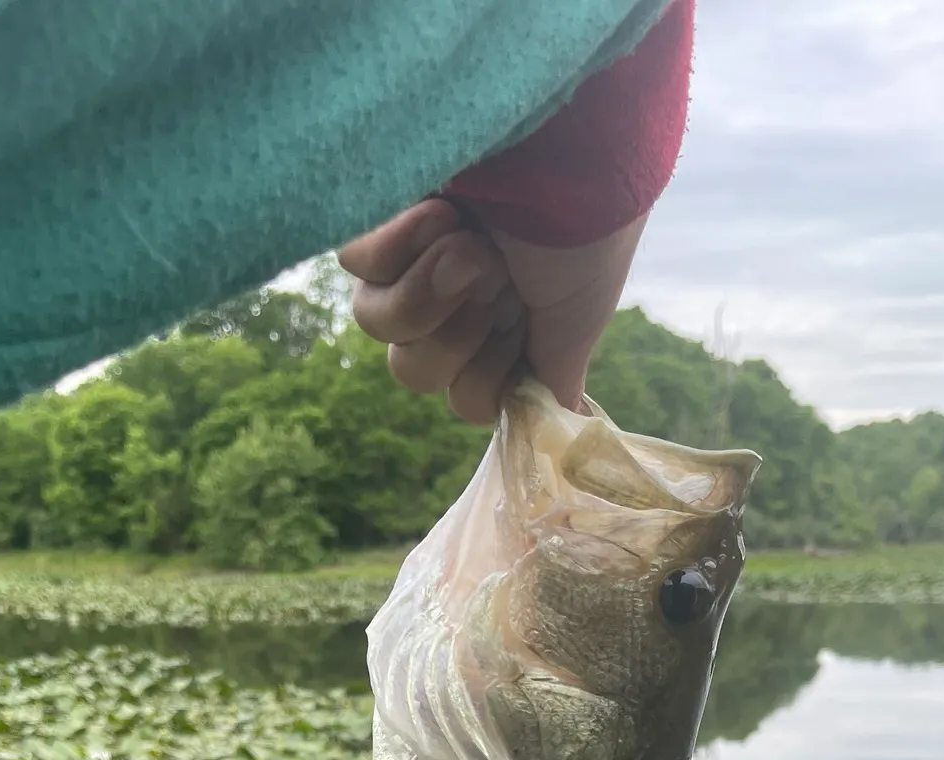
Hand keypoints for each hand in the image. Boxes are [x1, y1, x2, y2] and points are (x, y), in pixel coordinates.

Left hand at [338, 198, 646, 424]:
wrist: (572, 149)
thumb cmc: (586, 228)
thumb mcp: (578, 318)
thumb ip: (555, 374)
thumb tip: (567, 426)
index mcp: (498, 328)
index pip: (464, 400)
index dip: (487, 375)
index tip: (522, 329)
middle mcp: (452, 298)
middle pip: (412, 373)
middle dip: (457, 334)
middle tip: (496, 283)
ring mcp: (411, 257)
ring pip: (376, 325)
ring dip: (432, 290)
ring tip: (472, 245)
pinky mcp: (378, 214)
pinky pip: (357, 263)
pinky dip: (404, 240)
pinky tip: (448, 208)